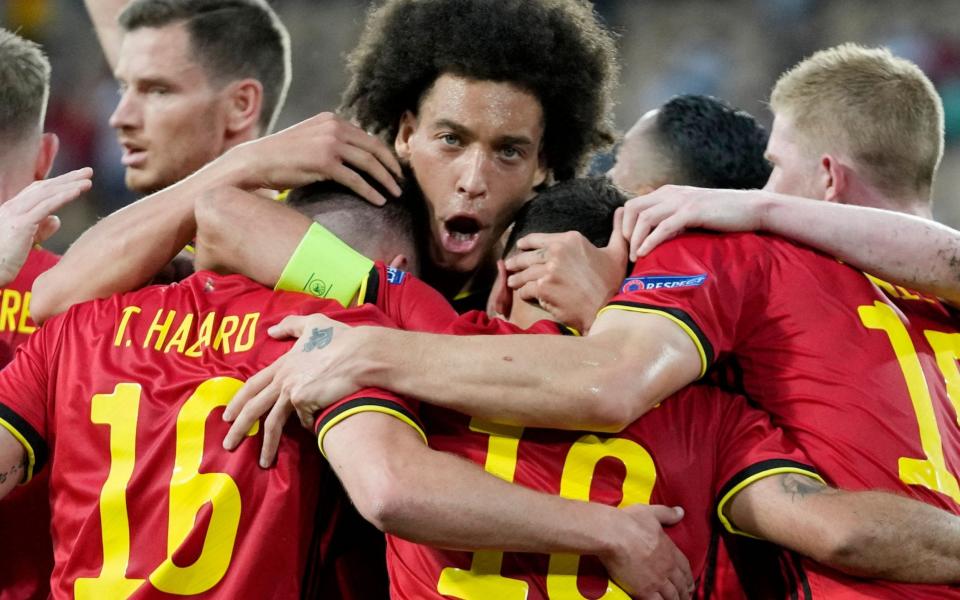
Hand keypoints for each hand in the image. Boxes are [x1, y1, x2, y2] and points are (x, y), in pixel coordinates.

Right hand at [0, 167, 91, 284]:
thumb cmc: (5, 261)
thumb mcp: (25, 240)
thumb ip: (40, 228)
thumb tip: (57, 219)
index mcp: (13, 210)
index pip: (38, 191)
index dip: (58, 184)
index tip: (77, 180)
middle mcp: (12, 207)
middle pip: (44, 187)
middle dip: (67, 178)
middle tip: (88, 171)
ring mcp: (15, 214)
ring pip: (47, 193)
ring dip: (69, 184)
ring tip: (88, 179)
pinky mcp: (21, 224)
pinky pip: (46, 206)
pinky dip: (63, 196)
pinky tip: (78, 191)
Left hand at [221, 313, 362, 465]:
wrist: (361, 354)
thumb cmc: (342, 339)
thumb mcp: (313, 323)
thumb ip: (291, 325)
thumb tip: (272, 330)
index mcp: (283, 364)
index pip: (253, 384)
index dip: (239, 400)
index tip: (228, 415)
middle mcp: (283, 379)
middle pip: (254, 406)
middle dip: (238, 427)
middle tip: (228, 444)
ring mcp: (293, 391)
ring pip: (273, 423)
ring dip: (267, 445)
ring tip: (264, 463)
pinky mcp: (305, 402)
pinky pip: (306, 422)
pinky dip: (310, 426)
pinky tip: (318, 425)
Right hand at [229, 112, 402, 204]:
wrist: (255, 161)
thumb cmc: (281, 156)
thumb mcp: (310, 139)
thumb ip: (330, 140)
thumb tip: (354, 154)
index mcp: (332, 120)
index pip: (368, 136)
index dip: (385, 154)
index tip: (394, 169)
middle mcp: (333, 127)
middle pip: (374, 148)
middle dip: (392, 166)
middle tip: (401, 182)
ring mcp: (329, 144)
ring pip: (369, 163)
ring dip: (386, 180)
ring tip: (396, 194)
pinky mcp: (324, 163)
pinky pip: (356, 179)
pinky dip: (370, 191)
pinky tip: (379, 201)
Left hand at [503, 208, 627, 332]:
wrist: (606, 309)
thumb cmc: (612, 283)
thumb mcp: (617, 252)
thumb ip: (616, 231)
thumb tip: (621, 210)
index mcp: (571, 239)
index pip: (538, 238)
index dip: (526, 243)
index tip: (520, 246)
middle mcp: (557, 251)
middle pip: (527, 256)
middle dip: (516, 262)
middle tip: (508, 266)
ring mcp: (548, 269)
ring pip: (523, 273)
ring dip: (516, 279)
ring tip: (512, 282)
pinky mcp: (542, 288)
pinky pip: (525, 290)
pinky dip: (523, 294)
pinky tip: (524, 295)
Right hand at [601, 504, 693, 599]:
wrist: (612, 535)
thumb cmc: (630, 522)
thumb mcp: (651, 512)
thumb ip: (667, 514)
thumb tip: (681, 511)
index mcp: (670, 550)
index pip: (685, 566)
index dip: (688, 576)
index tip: (690, 583)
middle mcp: (667, 568)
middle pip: (680, 584)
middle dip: (685, 592)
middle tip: (686, 597)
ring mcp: (656, 581)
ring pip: (672, 596)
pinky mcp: (643, 591)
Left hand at [622, 185, 765, 260]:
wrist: (751, 208)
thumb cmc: (722, 214)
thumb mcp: (691, 212)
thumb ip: (674, 218)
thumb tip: (658, 236)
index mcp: (668, 192)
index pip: (634, 204)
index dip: (625, 224)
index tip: (627, 245)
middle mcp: (671, 193)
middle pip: (633, 209)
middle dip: (626, 231)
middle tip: (628, 252)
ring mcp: (681, 201)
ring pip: (645, 218)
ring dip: (635, 239)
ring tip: (635, 258)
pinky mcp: (692, 212)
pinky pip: (663, 227)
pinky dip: (650, 241)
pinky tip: (645, 253)